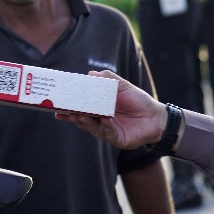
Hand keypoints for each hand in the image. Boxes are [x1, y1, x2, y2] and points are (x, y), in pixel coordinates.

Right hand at [53, 71, 170, 150]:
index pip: (80, 108)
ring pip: (91, 128)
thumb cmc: (139, 101)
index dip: (68, 108)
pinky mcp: (117, 139)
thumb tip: (91, 74)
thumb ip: (108, 79)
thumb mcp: (123, 86)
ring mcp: (107, 131)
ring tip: (79, 116)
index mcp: (99, 109)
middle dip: (71, 116)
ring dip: (84, 122)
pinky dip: (105, 125)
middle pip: (81, 120)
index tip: (56, 106)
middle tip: (62, 112)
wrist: (156, 117)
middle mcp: (100, 121)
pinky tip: (104, 119)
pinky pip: (108, 132)